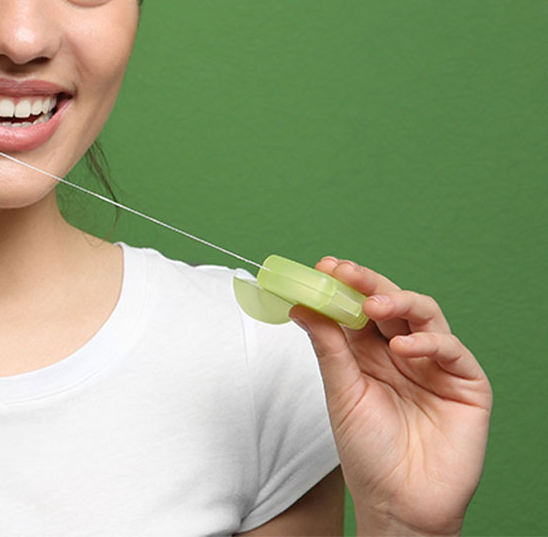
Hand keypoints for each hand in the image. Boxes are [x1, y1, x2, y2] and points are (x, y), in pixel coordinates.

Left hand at [289, 257, 491, 535]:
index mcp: (369, 352)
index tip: (323, 268)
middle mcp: (403, 352)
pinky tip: (403, 347)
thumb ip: (328, 347)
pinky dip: (428, 342)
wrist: (398, 502)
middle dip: (367, 284)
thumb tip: (302, 304)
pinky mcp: (467, 383)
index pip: (358, 307)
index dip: (343, 285)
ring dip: (397, 302)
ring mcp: (436, 365)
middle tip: (344, 272)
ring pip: (424, 315)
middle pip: (390, 303)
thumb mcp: (340, 392)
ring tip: (371, 306)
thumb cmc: (368, 452)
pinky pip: (451, 350)